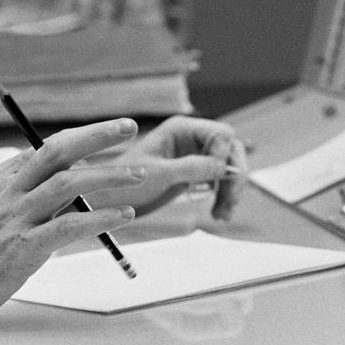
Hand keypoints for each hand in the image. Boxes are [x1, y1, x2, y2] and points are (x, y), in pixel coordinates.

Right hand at [0, 117, 143, 339]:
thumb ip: (20, 198)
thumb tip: (64, 191)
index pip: (45, 147)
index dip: (82, 136)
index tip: (110, 131)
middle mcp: (7, 192)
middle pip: (57, 150)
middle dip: (96, 135)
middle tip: (129, 127)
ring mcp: (14, 219)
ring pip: (68, 183)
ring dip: (108, 175)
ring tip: (138, 173)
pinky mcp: (21, 249)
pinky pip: (68, 226)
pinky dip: (100, 217)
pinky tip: (122, 215)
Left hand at [90, 116, 247, 220]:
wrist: (110, 202)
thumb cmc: (126, 183)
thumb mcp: (159, 175)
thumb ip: (191, 167)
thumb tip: (223, 165)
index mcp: (181, 129)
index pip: (220, 133)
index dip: (225, 154)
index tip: (219, 177)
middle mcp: (191, 139)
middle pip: (231, 150)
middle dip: (234, 175)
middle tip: (230, 201)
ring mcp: (194, 156)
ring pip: (228, 167)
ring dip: (231, 190)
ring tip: (223, 215)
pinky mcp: (195, 173)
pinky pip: (220, 182)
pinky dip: (223, 197)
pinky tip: (219, 214)